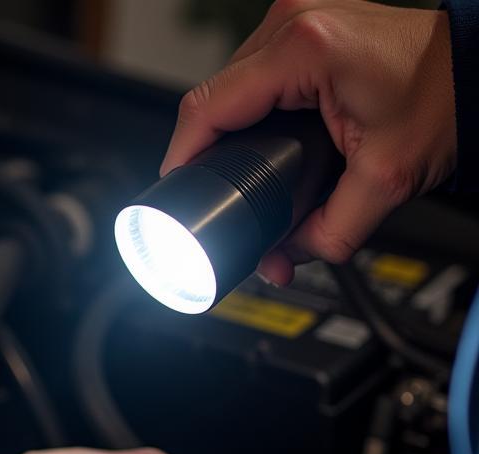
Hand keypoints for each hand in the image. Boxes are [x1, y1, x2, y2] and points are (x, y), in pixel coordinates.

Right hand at [162, 0, 455, 283]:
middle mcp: (290, 24)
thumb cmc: (446, 99)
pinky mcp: (301, 31)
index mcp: (303, 52)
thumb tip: (283, 259)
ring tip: (239, 178)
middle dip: (206, 158)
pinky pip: (251, 78)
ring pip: (227, 89)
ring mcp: (294, 21)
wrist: (478, 69)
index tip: (176, 195)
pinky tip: (256, 144)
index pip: (205, 109)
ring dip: (226, 137)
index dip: (181, 160)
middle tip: (215, 204)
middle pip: (211, 101)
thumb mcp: (382, 183)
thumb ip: (325, 234)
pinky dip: (248, 115)